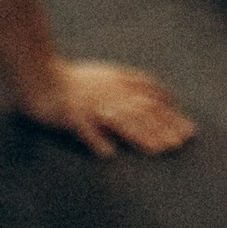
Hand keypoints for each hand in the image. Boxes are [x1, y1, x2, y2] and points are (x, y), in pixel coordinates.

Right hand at [20, 59, 195, 158]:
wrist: (39, 72)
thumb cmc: (75, 79)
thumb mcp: (109, 74)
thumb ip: (134, 82)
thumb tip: (164, 96)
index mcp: (118, 82)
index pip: (151, 97)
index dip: (171, 114)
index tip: (188, 131)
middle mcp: (108, 92)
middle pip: (140, 109)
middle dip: (162, 127)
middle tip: (180, 144)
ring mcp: (90, 103)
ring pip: (117, 119)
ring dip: (139, 135)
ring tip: (157, 151)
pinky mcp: (70, 114)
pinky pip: (84, 128)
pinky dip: (96, 140)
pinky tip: (108, 155)